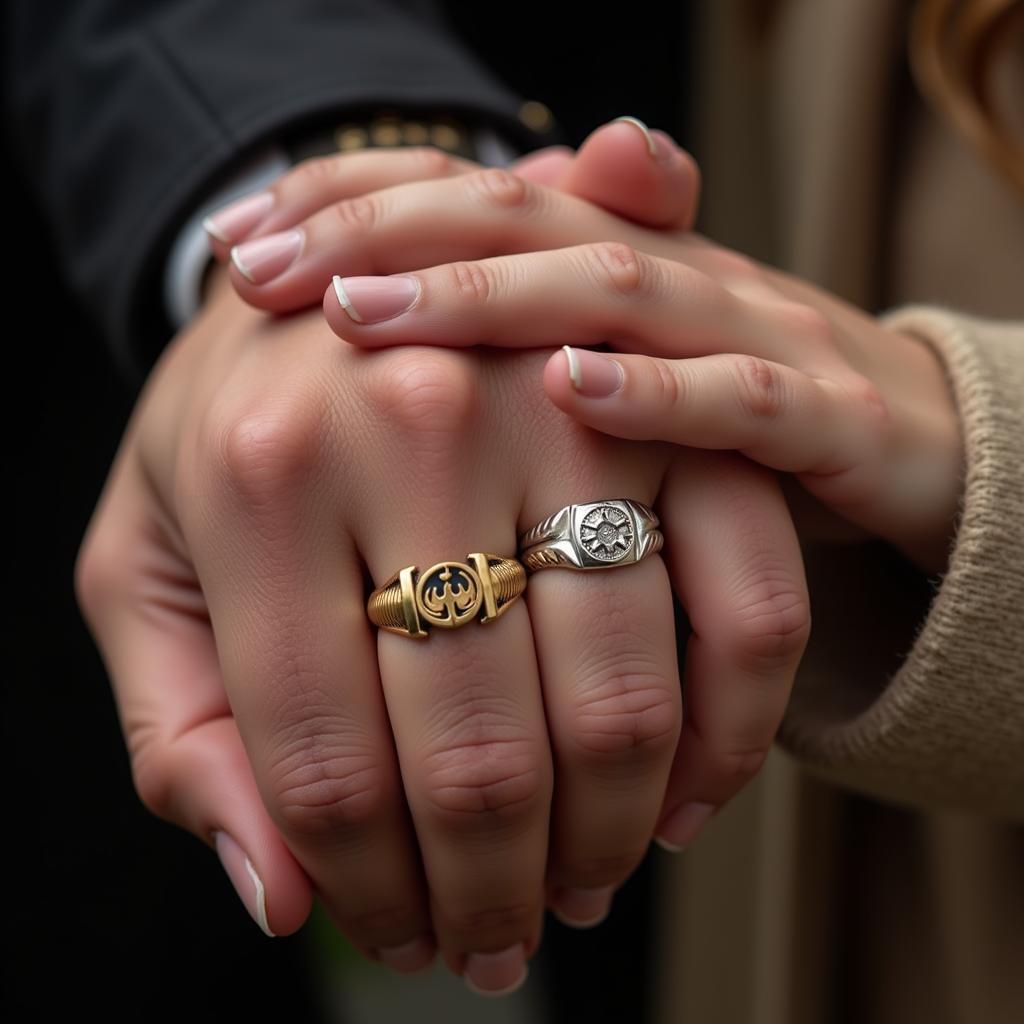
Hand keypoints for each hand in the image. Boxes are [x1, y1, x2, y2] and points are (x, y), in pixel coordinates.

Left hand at [76, 263, 806, 990]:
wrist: (350, 268)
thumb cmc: (236, 428)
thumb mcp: (153, 564)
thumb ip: (186, 733)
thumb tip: (278, 900)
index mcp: (261, 470)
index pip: (320, 768)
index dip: (365, 893)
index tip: (396, 934)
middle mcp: (419, 418)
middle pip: (476, 756)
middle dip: (489, 892)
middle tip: (490, 940)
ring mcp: (569, 403)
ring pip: (620, 702)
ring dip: (606, 841)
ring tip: (573, 888)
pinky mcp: (679, 407)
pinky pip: (751, 607)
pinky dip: (733, 733)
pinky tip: (683, 805)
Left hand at [212, 137, 957, 571]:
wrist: (912, 444)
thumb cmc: (731, 419)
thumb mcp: (620, 373)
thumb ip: (523, 344)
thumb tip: (391, 319)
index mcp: (617, 261)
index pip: (473, 197)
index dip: (356, 203)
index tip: (241, 243)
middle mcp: (677, 273)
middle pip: (522, 220)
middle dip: (386, 236)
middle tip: (262, 270)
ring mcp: (756, 334)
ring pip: (617, 285)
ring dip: (488, 297)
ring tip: (362, 312)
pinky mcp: (830, 420)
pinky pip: (744, 400)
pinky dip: (661, 396)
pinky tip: (571, 391)